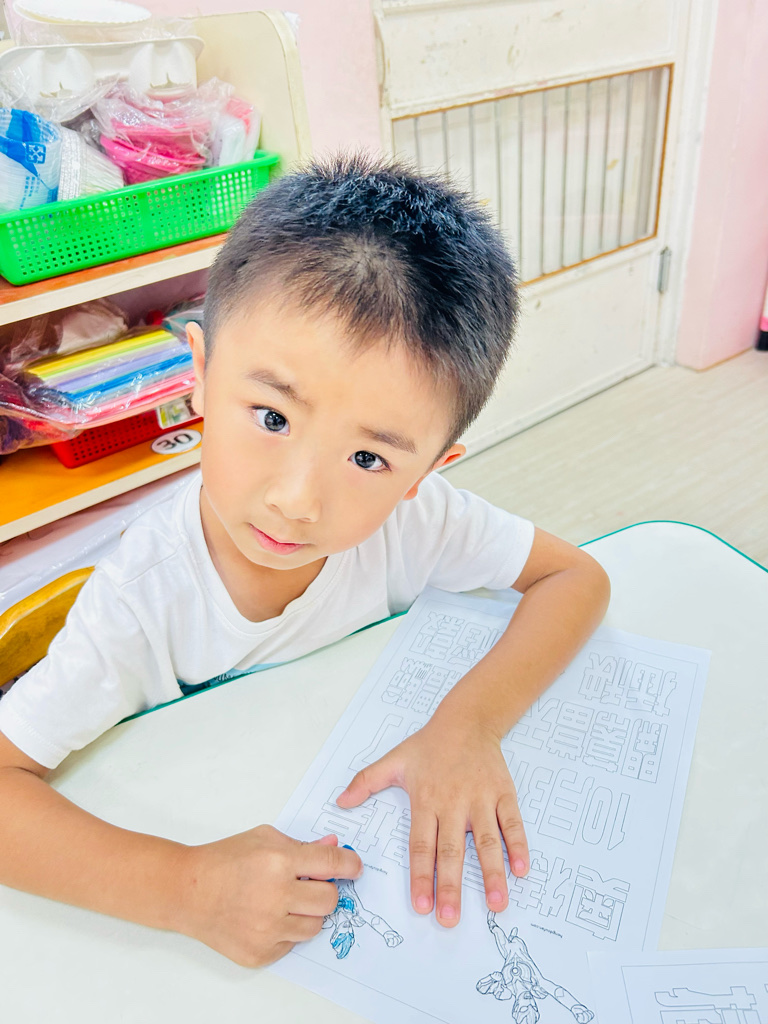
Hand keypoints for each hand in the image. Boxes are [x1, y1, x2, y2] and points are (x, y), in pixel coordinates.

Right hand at [177, 825, 361, 965]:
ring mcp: (268, 929)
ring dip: (306, 913)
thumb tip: (333, 846)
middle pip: (329, 900)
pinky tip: (266, 916)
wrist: (188, 891)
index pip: (331, 864)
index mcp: (279, 862)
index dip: (349, 865)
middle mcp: (276, 897)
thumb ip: (302, 844)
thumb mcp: (264, 838)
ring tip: (283, 901)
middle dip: (325, 891)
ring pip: (314, 926)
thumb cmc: (224, 860)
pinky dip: (286, 931)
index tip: (354, 868)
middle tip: (311, 885)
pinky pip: (291, 944)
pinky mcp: (261, 953)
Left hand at [337, 714, 527, 926]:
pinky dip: (519, 846)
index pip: (421, 845)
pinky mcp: (503, 793)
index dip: (421, 876)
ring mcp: (481, 798)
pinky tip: (521, 870)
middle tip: (451, 919)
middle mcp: (454, 802)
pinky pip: (512, 823)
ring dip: (492, 874)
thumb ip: (366, 781)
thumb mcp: (394, 759)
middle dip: (452, 886)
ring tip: (496, 904)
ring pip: (487, 841)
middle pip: (452, 850)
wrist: (467, 719)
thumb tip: (341, 801)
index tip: (422, 905)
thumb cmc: (430, 744)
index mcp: (426, 799)